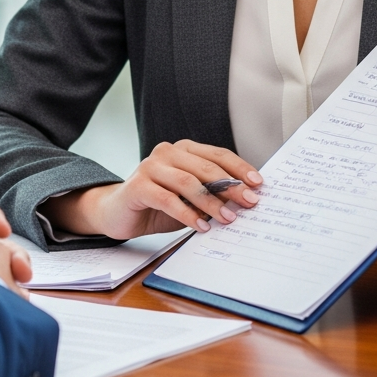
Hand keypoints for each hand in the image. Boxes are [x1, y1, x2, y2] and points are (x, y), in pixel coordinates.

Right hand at [41, 140, 262, 239]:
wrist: (118, 213)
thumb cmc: (158, 205)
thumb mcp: (189, 199)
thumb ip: (211, 195)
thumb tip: (244, 202)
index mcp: (183, 149)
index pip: (217, 154)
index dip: (239, 169)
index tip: (259, 184)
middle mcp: (167, 152)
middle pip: (206, 167)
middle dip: (231, 187)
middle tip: (249, 203)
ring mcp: (151, 166)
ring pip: (188, 181)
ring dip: (212, 202)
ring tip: (228, 219)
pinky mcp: (138, 185)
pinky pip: (168, 199)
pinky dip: (187, 214)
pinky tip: (201, 227)